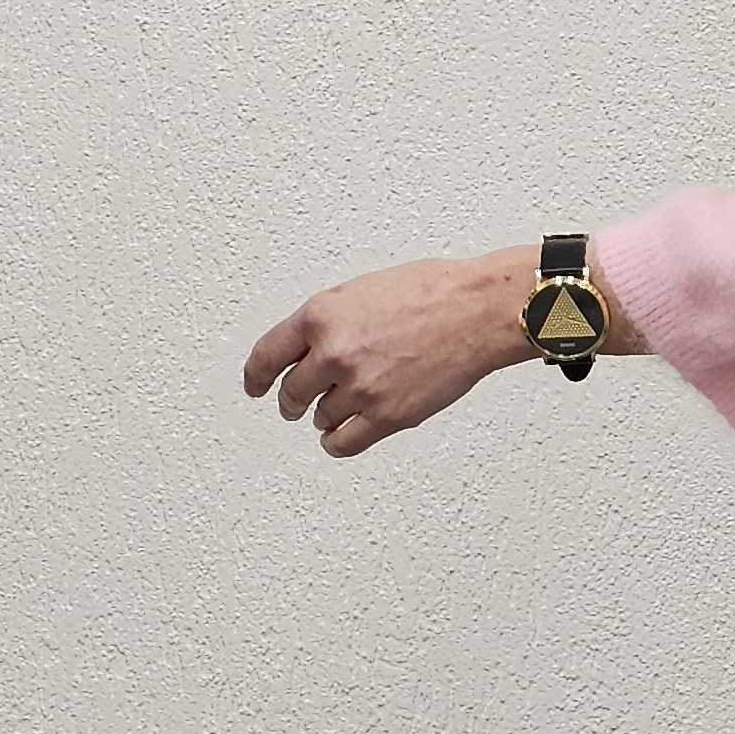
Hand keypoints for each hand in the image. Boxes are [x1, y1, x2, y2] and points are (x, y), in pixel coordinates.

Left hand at [244, 252, 536, 458]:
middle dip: (293, 399)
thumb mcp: (363, 290)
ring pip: (320, 418)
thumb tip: (312, 346)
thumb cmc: (434, 292)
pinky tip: (342, 435)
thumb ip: (330, 321)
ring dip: (326, 415)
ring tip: (342, 406)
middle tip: (297, 403)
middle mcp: (334, 353)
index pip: (267, 357)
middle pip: (292, 392)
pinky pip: (344, 443)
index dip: (256, 377)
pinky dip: (338, 442)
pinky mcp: (386, 416)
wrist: (478, 311)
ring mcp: (359, 388)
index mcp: (321, 316)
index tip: (255, 386)